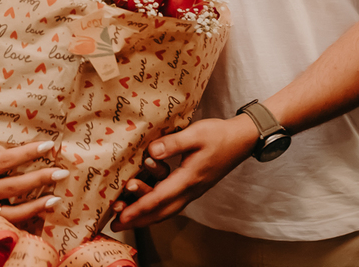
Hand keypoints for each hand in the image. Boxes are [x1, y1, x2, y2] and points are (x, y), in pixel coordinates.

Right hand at [0, 100, 66, 223]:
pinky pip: (5, 224)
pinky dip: (24, 222)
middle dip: (39, 179)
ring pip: (13, 212)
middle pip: (14, 187)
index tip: (47, 145)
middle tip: (61, 172)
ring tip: (56, 199)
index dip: (27, 153)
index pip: (4, 161)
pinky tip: (40, 216)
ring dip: (36, 207)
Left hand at [111, 115, 258, 230]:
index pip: (159, 198)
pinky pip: (172, 203)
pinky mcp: (193, 187)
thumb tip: (151, 153)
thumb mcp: (196, 133)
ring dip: (145, 214)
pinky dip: (156, 208)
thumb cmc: (219, 135)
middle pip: (160, 212)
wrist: (242, 140)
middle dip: (138, 220)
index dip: (138, 208)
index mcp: (188, 178)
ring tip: (126, 214)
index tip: (121, 216)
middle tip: (116, 224)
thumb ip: (173, 143)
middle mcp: (190, 190)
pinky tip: (146, 205)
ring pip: (166, 210)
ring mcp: (192, 190)